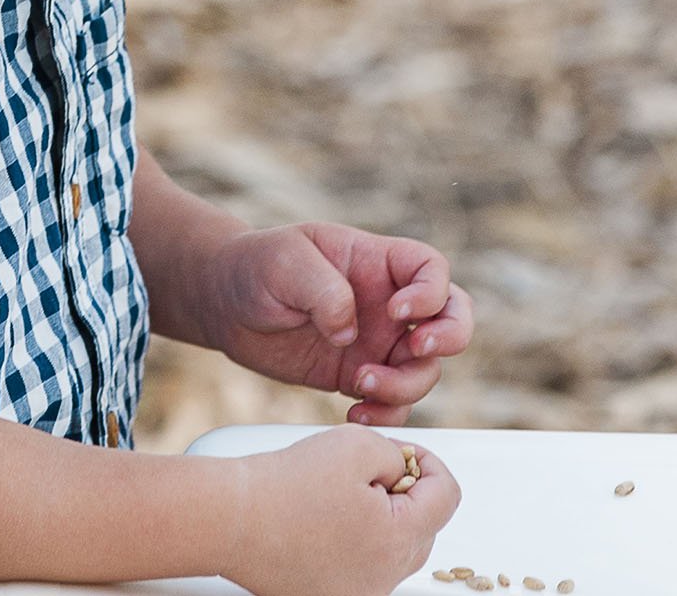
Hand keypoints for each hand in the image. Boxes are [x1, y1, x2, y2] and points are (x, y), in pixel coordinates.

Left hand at [204, 221, 474, 425]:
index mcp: (378, 262)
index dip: (430, 293)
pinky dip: (385, 415)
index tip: (396, 311)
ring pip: (425, 370)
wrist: (225, 304)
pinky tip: (353, 412)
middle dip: (449, 338)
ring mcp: (377, 342)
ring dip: (405, 385)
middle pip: (452, 318)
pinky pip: (392, 403)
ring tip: (360, 385)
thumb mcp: (286, 262)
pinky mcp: (357, 376)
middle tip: (414, 350)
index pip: (431, 269)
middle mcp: (388, 304)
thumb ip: (323, 290)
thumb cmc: (257, 266)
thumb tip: (349, 333)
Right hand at [224, 426, 459, 595]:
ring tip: (343, 495)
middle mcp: (383, 579)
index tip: (404, 453)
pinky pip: (364, 568)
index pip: (447, 497)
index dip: (430, 464)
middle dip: (407, 493)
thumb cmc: (285, 484)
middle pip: (425, 528)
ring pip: (394, 550)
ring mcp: (359, 594)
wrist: (230, 519)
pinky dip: (357, 543)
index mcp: (398, 540)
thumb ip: (398, 456)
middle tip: (369, 471)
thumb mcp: (358, 445)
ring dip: (383, 519)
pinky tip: (325, 521)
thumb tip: (406, 473)